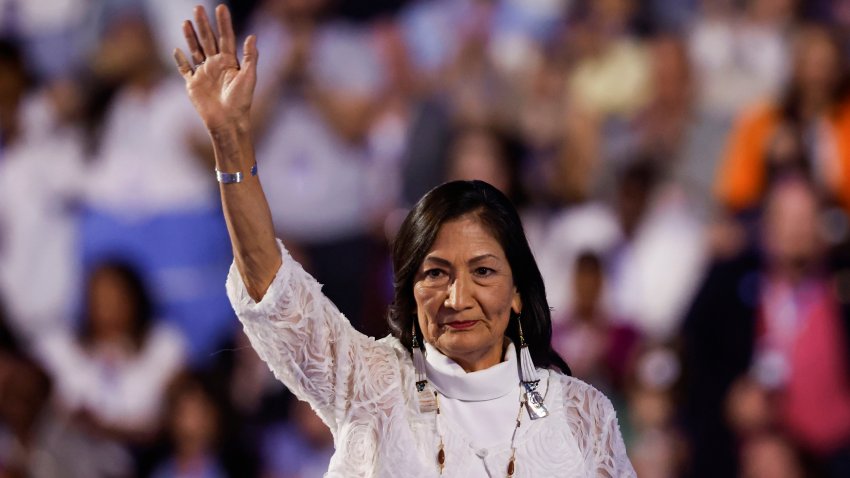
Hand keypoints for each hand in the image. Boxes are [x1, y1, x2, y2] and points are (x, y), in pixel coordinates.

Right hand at [174, 5, 256, 131]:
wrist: (228, 122)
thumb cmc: (242, 101)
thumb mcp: (249, 77)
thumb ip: (250, 56)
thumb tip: (252, 35)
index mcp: (230, 62)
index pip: (226, 38)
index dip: (224, 23)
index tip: (221, 7)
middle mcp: (216, 65)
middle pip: (208, 40)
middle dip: (203, 24)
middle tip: (198, 7)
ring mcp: (204, 74)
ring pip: (195, 50)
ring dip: (190, 36)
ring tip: (186, 22)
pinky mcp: (193, 85)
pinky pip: (184, 70)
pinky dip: (180, 60)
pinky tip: (176, 49)